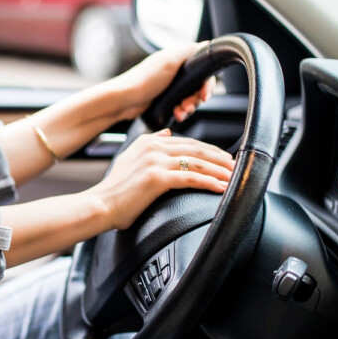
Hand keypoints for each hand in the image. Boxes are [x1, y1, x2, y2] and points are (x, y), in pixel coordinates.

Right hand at [88, 129, 234, 231]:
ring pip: (197, 162)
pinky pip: (191, 177)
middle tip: (236, 166)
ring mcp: (155, 161)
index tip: (224, 158)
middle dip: (220, 158)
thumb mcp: (129, 158)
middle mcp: (154, 147)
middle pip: (197, 150)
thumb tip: (166, 134)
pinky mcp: (157, 178)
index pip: (188, 142)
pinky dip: (209, 182)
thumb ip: (149, 143)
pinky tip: (221, 187)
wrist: (101, 204)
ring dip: (220, 170)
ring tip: (234, 177)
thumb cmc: (115, 189)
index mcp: (149, 142)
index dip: (209, 150)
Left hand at [108, 43, 215, 122]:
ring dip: (189, 106)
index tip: (204, 94)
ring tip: (181, 112)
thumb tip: (206, 44)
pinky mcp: (165, 98)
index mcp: (177, 58)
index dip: (207, 83)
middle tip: (189, 105)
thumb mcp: (169, 61)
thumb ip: (188, 51)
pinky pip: (181, 105)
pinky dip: (181, 111)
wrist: (124, 100)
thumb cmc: (144, 80)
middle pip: (198, 85)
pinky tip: (177, 115)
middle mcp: (175, 70)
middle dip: (197, 98)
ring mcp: (170, 85)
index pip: (202, 69)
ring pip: (190, 97)